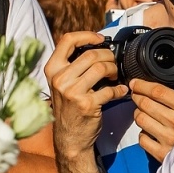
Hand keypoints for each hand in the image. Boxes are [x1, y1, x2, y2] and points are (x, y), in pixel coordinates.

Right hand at [45, 31, 127, 158]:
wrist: (69, 137)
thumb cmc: (69, 108)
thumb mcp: (62, 83)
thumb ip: (73, 65)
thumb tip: (97, 46)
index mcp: (52, 69)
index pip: (67, 40)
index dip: (87, 35)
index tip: (100, 39)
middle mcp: (60, 79)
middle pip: (91, 54)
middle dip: (108, 56)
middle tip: (114, 63)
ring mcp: (72, 92)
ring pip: (101, 68)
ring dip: (115, 70)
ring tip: (116, 76)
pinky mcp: (87, 104)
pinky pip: (110, 89)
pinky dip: (120, 90)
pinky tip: (121, 91)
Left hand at [128, 76, 173, 161]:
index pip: (157, 91)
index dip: (142, 85)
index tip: (135, 83)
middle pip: (145, 104)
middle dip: (137, 97)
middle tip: (137, 96)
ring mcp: (169, 139)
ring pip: (140, 120)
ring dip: (139, 114)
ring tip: (144, 113)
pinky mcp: (163, 153)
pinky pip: (142, 139)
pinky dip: (143, 134)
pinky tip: (150, 131)